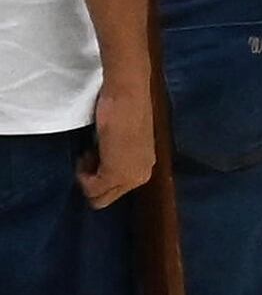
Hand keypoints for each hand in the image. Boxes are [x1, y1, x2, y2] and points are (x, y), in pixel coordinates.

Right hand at [81, 71, 153, 206]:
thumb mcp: (122, 139)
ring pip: (99, 197)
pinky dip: (83, 176)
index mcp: (145, 167)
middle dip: (92, 181)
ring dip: (87, 177)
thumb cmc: (124, 110)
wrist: (127, 96)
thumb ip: (118, 156)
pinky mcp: (116, 174)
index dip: (97, 175)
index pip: (115, 191)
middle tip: (90, 155)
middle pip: (107, 198)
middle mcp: (142, 175)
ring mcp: (131, 177)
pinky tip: (87, 154)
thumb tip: (102, 164)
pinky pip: (92, 189)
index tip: (95, 154)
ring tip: (90, 152)